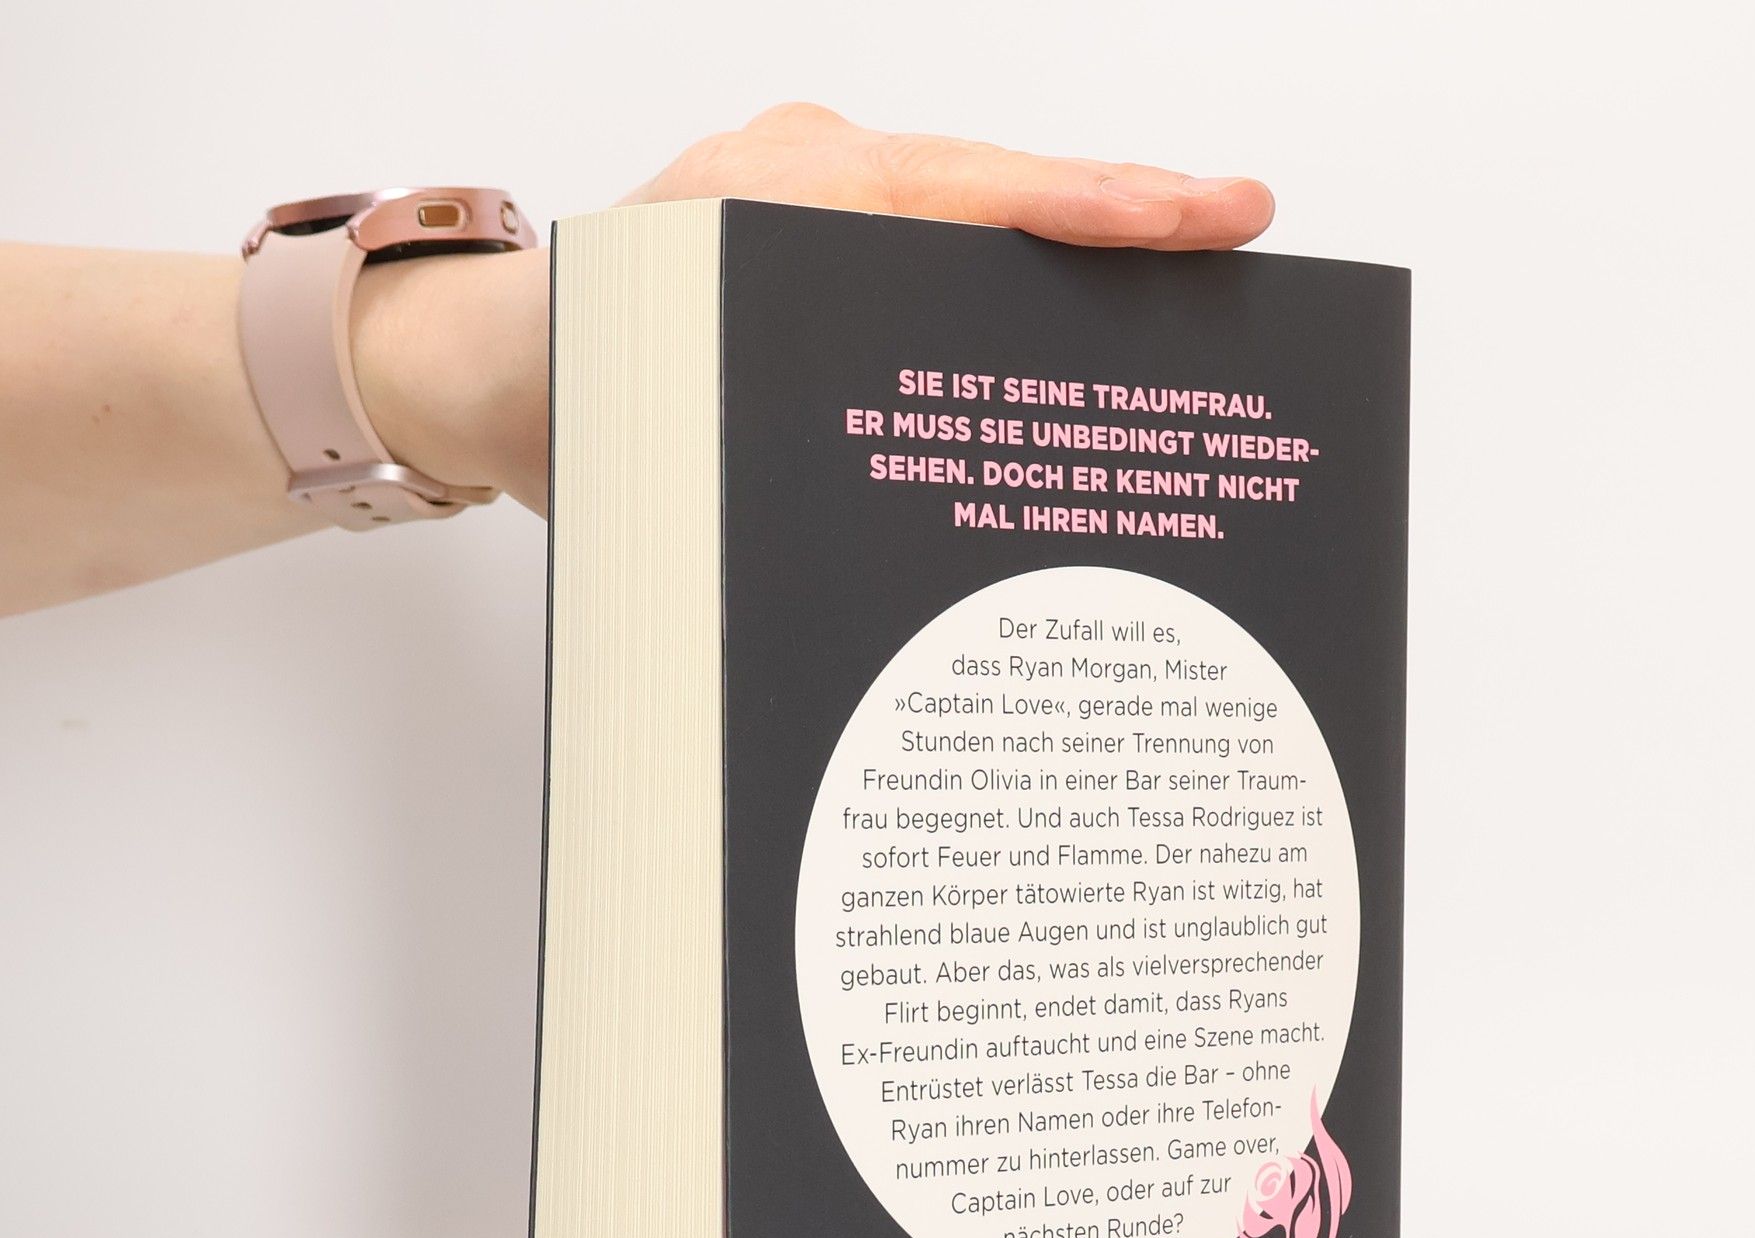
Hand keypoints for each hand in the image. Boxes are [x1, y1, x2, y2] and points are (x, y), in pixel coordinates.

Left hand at [362, 105, 1274, 513]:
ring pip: (976, 215)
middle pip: (999, 188)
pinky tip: (1069, 324)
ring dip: (1075, 250)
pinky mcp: (813, 237)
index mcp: (777, 196)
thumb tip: (928, 500)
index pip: (972, 193)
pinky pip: (934, 245)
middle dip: (1123, 212)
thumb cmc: (557, 394)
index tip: (1201, 216)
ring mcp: (812, 198)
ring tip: (1183, 279)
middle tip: (1237, 225)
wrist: (475, 374)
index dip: (1096, 210)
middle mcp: (805, 177)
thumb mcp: (668, 415)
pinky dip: (1007, 276)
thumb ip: (787, 421)